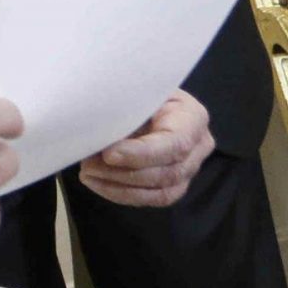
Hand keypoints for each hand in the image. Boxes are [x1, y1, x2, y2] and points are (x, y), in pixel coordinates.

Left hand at [78, 90, 211, 206]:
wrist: (141, 97)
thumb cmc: (137, 89)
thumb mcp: (134, 88)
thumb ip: (124, 107)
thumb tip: (98, 128)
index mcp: (192, 116)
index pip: (175, 143)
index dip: (141, 154)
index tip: (108, 154)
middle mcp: (198, 145)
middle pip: (168, 172)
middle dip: (124, 173)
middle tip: (89, 164)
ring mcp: (189, 168)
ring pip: (161, 192)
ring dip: (119, 186)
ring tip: (88, 174)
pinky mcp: (175, 185)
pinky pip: (152, 198)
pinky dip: (121, 193)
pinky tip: (97, 183)